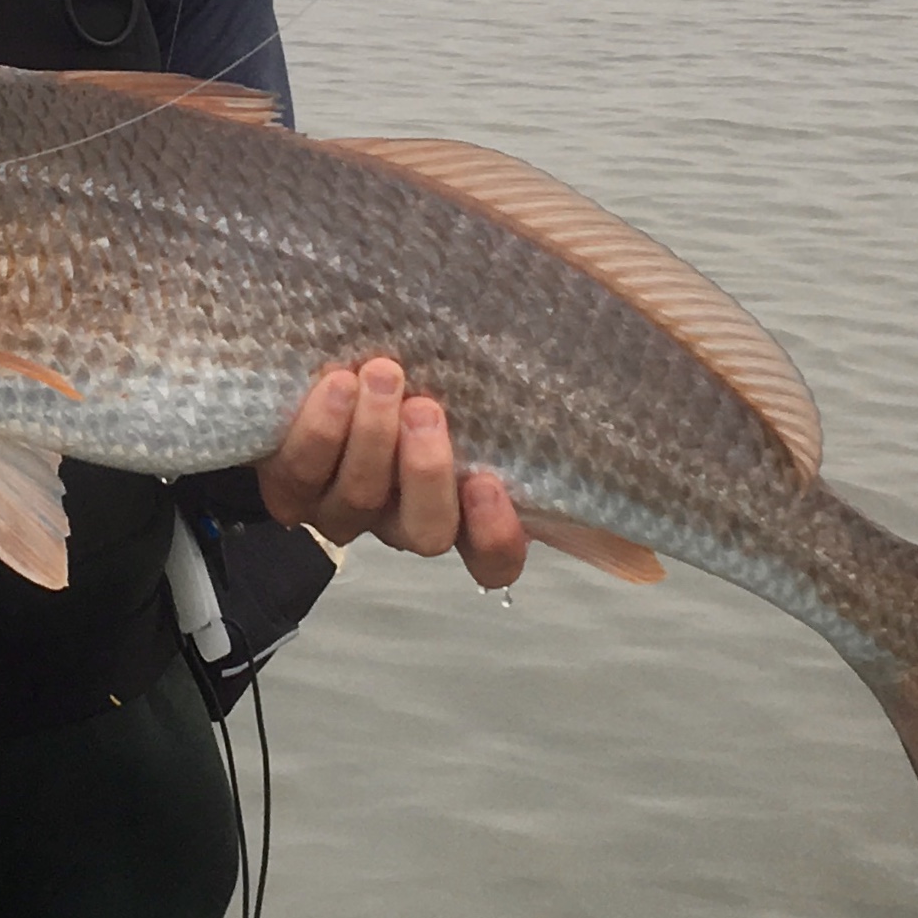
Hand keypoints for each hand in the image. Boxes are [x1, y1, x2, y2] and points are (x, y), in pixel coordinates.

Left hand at [257, 360, 527, 587]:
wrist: (312, 358)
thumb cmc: (417, 367)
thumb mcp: (482, 385)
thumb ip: (537, 411)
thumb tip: (632, 499)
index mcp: (458, 510)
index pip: (492, 558)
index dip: (495, 537)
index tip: (492, 481)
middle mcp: (398, 519)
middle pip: (422, 531)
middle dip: (425, 471)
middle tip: (428, 408)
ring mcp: (339, 508)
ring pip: (356, 502)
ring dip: (370, 437)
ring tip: (380, 374)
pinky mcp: (286, 485)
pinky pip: (296, 476)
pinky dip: (317, 431)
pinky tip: (334, 385)